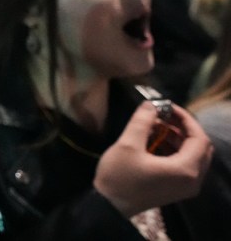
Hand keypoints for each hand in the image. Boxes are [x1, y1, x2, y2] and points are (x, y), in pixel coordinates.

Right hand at [94, 102, 212, 216]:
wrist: (109, 206)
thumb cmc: (119, 176)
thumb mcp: (128, 144)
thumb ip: (142, 121)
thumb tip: (151, 104)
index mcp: (185, 169)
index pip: (199, 138)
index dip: (186, 119)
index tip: (167, 107)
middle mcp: (192, 179)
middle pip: (201, 147)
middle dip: (184, 128)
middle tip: (164, 115)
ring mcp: (186, 186)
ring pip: (194, 156)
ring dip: (179, 138)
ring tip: (157, 126)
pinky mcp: (177, 189)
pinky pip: (186, 165)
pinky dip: (176, 150)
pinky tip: (156, 141)